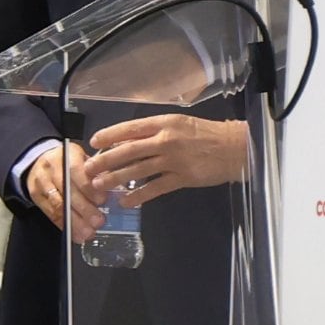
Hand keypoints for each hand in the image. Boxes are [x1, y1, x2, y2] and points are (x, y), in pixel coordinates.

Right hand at [22, 141, 94, 245]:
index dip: (88, 188)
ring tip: (88, 233)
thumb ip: (98, 174)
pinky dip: (64, 225)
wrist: (39, 159)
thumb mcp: (84, 159)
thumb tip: (116, 192)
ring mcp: (41, 183)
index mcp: (67, 155)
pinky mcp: (35, 196)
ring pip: (57, 204)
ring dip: (74, 221)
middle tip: (98, 222)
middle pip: (66, 190)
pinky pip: (50, 213)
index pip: (76, 171)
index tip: (102, 201)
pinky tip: (75, 234)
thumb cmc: (69, 161)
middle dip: (84, 208)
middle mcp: (51, 168)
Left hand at [81, 113, 248, 208]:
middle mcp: (166, 140)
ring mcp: (174, 160)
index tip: (93, 142)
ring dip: (116, 178)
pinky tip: (126, 201)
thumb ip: (154, 132)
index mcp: (164, 123)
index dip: (109, 135)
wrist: (236, 148)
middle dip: (106, 160)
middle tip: (88, 169)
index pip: (130, 128)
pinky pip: (156, 188)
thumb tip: (125, 141)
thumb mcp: (178, 124)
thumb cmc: (205, 135)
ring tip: (100, 185)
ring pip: (138, 169)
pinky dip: (139, 195)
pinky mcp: (183, 178)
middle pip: (129, 150)